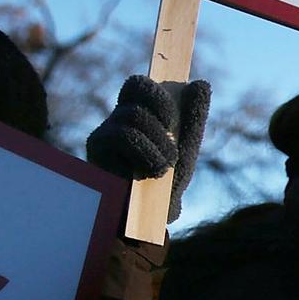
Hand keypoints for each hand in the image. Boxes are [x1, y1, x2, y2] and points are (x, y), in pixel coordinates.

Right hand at [87, 75, 210, 221]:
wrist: (154, 216)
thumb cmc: (168, 182)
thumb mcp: (186, 148)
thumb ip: (194, 117)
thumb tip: (201, 83)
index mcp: (139, 115)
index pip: (140, 85)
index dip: (157, 92)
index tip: (172, 117)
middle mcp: (118, 118)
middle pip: (137, 88)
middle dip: (163, 112)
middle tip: (173, 144)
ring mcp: (105, 131)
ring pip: (133, 114)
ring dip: (158, 141)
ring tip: (165, 166)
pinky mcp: (97, 147)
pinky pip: (121, 134)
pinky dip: (145, 152)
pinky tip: (152, 170)